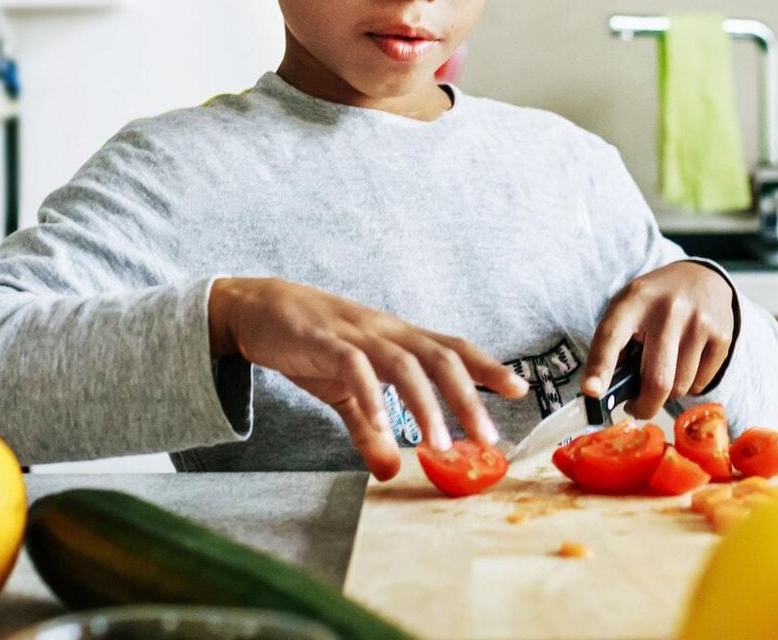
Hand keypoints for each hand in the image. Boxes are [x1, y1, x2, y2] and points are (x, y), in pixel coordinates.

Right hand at [209, 277, 528, 479]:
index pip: (452, 348)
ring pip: (404, 363)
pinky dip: (370, 394)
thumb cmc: (311, 345)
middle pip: (439, 358)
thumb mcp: (344, 393)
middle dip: (468, 397)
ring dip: (425, 404)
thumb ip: (369, 429)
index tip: (519, 389)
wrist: (258, 308)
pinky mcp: (323, 341)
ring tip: (439, 442)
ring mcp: (356, 334)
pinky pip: (353, 366)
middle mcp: (386, 332)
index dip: (487, 366)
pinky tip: (382, 422)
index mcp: (398, 339)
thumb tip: (391, 469)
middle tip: (487, 437)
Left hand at [584, 262, 734, 419]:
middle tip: (636, 408)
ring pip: (679, 387)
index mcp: (634, 300)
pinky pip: (700, 384)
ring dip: (667, 392)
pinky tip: (686, 362)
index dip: (599, 366)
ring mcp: (699, 322)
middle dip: (643, 406)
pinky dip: (690, 385)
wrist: (701, 276)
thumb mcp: (628, 308)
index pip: (611, 336)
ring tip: (664, 370)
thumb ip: (616, 344)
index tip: (591, 392)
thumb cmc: (654, 302)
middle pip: (656, 380)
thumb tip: (605, 391)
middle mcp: (668, 309)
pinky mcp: (722, 335)